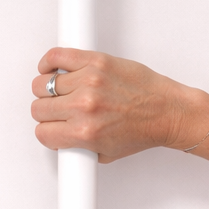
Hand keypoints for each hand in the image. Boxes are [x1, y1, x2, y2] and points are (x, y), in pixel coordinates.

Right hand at [30, 48, 208, 161]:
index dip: (47, 131)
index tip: (54, 126)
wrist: (169, 112)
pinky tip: (52, 68)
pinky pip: (57, 56)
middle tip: (59, 111)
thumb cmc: (144, 130)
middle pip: (39, 107)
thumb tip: (58, 136)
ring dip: (48, 89)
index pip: (42, 132)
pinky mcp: (96, 61)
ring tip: (61, 91)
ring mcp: (89, 81)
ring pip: (44, 83)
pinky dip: (49, 62)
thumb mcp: (106, 153)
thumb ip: (77, 146)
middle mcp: (84, 107)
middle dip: (47, 112)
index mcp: (85, 133)